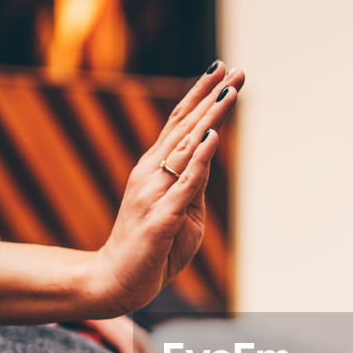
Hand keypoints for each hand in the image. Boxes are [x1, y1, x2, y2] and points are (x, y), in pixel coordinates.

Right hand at [95, 62, 243, 313]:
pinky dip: (200, 159)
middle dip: (211, 96)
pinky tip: (212, 137)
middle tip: (236, 69)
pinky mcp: (160, 217)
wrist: (117, 282)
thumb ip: (194, 185)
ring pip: (186, 147)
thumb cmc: (152, 250)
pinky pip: (184, 184)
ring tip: (230, 91)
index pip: (179, 125)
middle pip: (185, 127)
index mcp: (153, 170)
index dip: (200, 95)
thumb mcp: (182, 213)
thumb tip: (208, 156)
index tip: (222, 70)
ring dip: (210, 117)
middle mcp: (150, 173)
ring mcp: (153, 193)